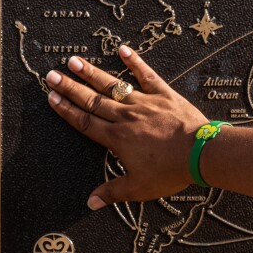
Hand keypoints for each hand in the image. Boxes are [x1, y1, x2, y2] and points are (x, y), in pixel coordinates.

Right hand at [44, 45, 208, 210]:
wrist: (200, 153)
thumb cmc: (170, 172)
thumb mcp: (138, 188)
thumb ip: (112, 193)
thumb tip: (90, 202)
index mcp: (117, 139)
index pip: (85, 122)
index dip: (66, 110)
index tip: (52, 98)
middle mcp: (125, 117)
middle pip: (92, 100)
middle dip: (70, 88)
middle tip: (52, 75)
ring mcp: (144, 102)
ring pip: (112, 86)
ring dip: (92, 73)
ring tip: (74, 61)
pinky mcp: (163, 94)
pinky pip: (146, 75)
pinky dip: (135, 62)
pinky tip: (123, 49)